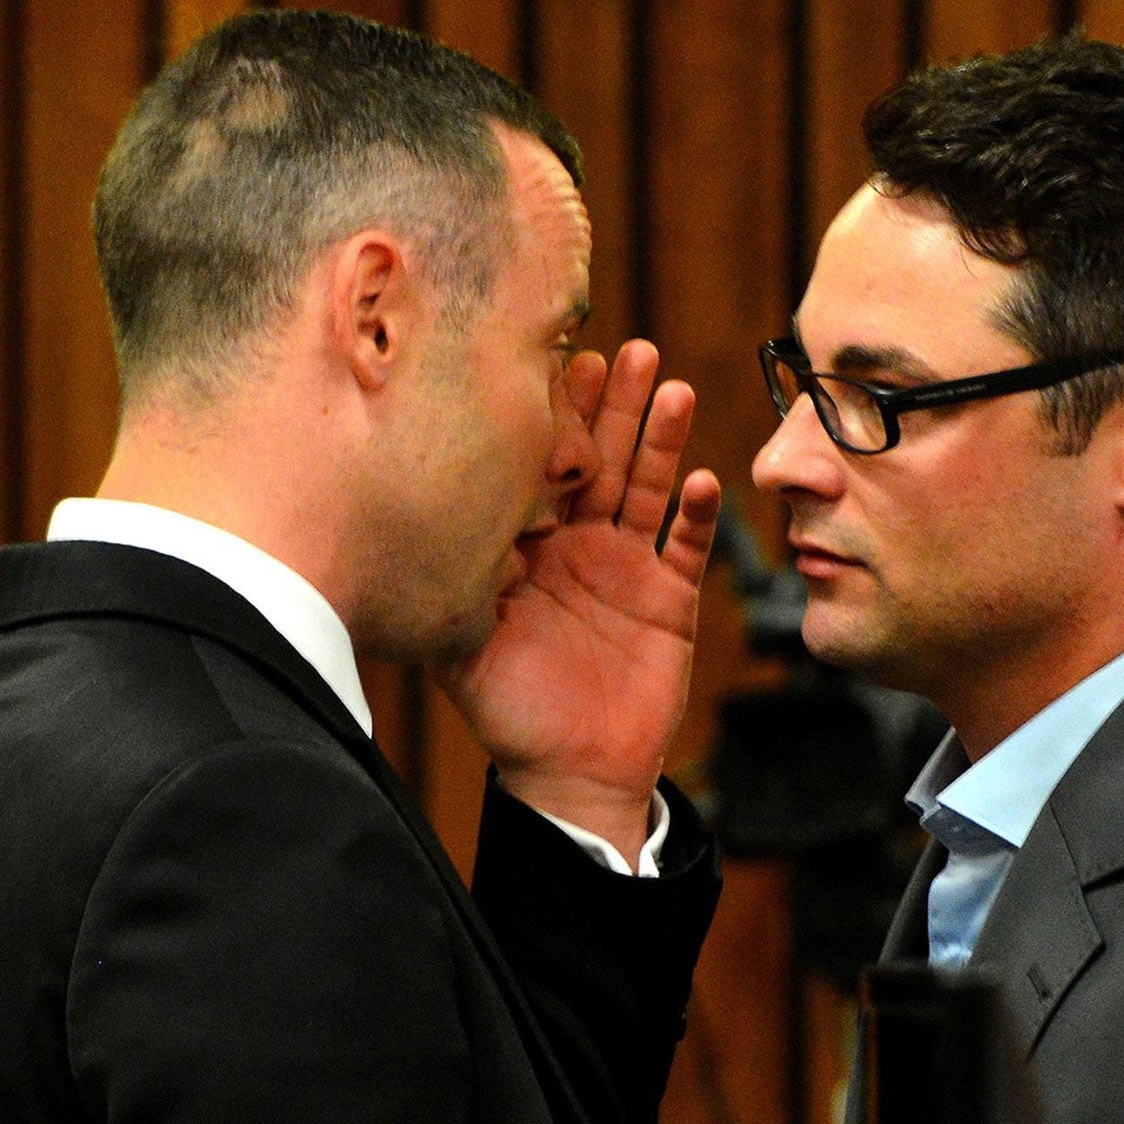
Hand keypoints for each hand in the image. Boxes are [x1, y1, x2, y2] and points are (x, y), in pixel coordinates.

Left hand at [436, 340, 719, 863]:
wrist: (570, 773)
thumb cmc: (510, 712)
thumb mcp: (462, 648)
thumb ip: (450, 590)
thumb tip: (419, 527)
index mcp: (527, 543)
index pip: (543, 464)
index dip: (555, 417)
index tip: (561, 364)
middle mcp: (579, 542)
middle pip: (603, 458)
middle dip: (617, 405)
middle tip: (631, 350)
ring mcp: (628, 565)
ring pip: (650, 488)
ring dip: (663, 441)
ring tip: (676, 390)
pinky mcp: (670, 599)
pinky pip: (689, 550)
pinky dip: (698, 519)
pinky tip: (704, 483)